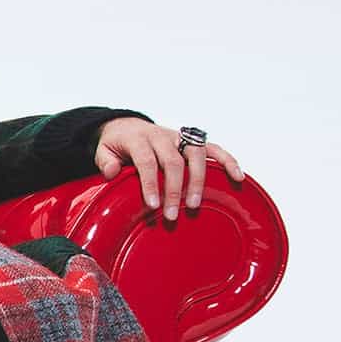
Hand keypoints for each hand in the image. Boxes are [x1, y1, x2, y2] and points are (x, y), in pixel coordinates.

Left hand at [96, 118, 244, 221]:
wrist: (127, 126)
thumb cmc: (117, 145)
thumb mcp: (103, 150)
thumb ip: (105, 161)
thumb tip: (111, 172)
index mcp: (139, 139)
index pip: (147, 161)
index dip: (151, 183)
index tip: (153, 205)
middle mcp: (162, 136)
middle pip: (173, 161)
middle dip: (174, 189)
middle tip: (172, 215)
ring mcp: (180, 137)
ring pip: (196, 154)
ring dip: (198, 180)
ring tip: (194, 205)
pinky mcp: (192, 141)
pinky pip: (214, 148)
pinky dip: (228, 160)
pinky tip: (238, 177)